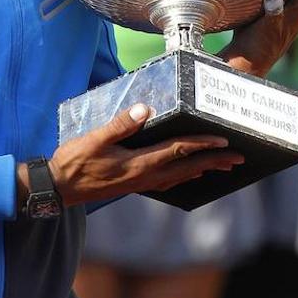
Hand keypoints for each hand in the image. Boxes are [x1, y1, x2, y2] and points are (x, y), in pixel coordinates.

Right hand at [38, 103, 243, 206]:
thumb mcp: (94, 139)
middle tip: (239, 159)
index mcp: (139, 164)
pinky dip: (185, 177)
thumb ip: (120, 124)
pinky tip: (189, 174)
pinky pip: (168, 182)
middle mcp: (145, 177)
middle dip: (215, 162)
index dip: (202, 145)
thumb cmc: (74, 162)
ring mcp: (141, 184)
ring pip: (180, 177)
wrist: (58, 188)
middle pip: (187, 168)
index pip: (178, 151)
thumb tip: (145, 108)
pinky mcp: (135, 185)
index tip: (224, 141)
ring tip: (223, 167)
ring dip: (203, 170)